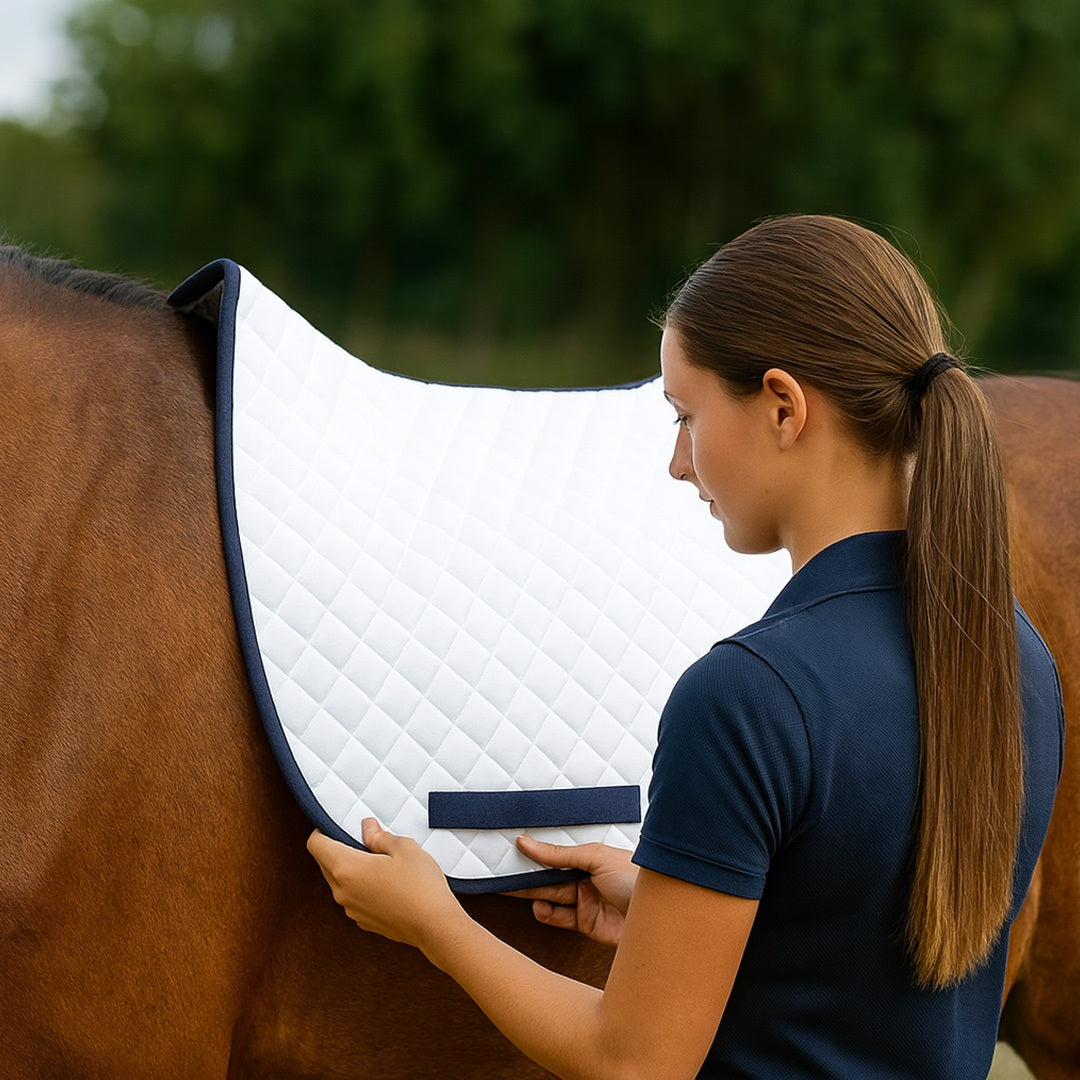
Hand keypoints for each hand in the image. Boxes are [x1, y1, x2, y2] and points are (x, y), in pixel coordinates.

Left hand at [307, 819, 462, 948]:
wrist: (435, 926)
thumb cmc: (420, 886)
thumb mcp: (404, 848)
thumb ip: (379, 836)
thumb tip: (367, 828)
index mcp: (346, 868)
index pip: (316, 844)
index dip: (323, 829)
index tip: (337, 824)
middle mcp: (342, 891)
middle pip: (325, 863)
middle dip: (338, 848)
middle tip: (364, 839)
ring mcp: (351, 909)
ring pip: (339, 881)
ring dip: (351, 869)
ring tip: (380, 861)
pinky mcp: (363, 921)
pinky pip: (353, 897)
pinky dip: (362, 886)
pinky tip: (386, 882)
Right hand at [507, 837, 637, 946]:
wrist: (662, 915)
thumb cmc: (637, 877)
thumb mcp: (595, 857)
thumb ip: (559, 853)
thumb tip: (528, 841)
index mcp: (591, 858)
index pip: (556, 855)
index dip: (535, 855)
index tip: (512, 852)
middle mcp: (588, 879)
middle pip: (551, 878)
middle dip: (528, 876)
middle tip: (502, 874)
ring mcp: (588, 902)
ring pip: (552, 898)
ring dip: (534, 895)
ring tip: (516, 890)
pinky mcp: (589, 925)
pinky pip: (561, 919)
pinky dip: (547, 914)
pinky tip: (539, 908)